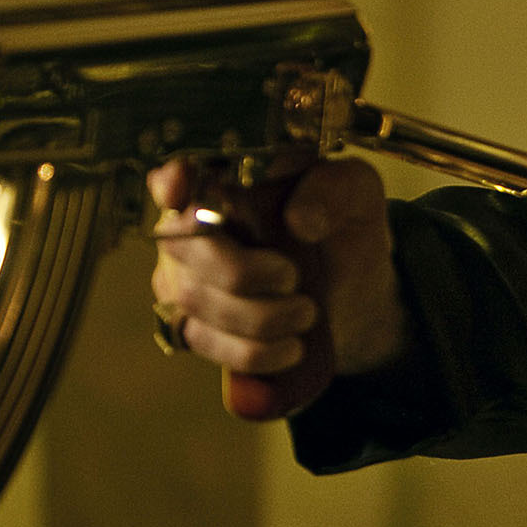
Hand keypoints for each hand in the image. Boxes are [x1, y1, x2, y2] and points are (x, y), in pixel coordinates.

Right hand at [147, 155, 407, 386]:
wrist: (356, 290)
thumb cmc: (343, 227)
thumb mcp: (356, 194)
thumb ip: (333, 189)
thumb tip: (299, 219)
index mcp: (223, 181)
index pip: (174, 174)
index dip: (170, 182)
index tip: (180, 193)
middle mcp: (188, 228)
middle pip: (182, 248)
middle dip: (240, 272)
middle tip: (293, 279)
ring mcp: (183, 279)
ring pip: (194, 302)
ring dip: (258, 317)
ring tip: (306, 313)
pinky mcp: (195, 327)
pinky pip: (205, 344)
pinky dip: (253, 352)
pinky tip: (291, 348)